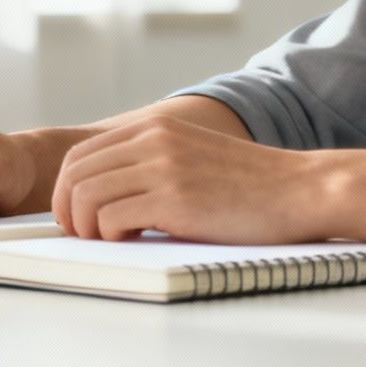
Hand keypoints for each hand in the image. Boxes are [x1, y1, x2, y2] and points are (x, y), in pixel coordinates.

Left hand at [51, 114, 324, 243]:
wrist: (299, 189)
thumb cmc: (250, 185)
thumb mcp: (191, 155)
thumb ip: (152, 160)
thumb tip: (105, 192)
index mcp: (154, 127)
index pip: (81, 154)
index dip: (66, 189)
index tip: (75, 216)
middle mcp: (153, 139)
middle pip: (74, 174)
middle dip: (68, 210)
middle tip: (84, 235)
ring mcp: (162, 166)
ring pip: (85, 196)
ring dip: (87, 227)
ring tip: (111, 239)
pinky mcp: (174, 198)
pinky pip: (111, 218)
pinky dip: (111, 235)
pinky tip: (136, 239)